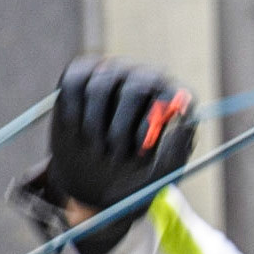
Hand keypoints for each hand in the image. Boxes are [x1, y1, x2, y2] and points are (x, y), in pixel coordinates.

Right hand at [47, 58, 196, 250]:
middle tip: (114, 157)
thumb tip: (181, 125)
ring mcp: (115, 72)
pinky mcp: (83, 73)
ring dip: (94, 124)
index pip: (171, 96)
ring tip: (97, 149)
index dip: (152, 125)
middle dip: (121, 128)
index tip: (139, 153)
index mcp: (174, 101)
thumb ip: (175, 153)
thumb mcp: (158, 177)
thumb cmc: (135, 178)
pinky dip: (73, 112)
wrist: (96, 182)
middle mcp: (148, 79)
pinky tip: (77, 131)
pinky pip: (74, 82)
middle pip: (137, 87)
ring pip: (101, 85)